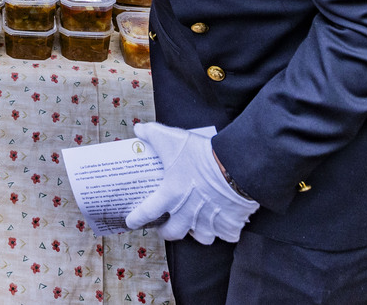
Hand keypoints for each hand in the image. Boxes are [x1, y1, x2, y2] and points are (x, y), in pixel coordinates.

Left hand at [124, 122, 259, 243]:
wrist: (235, 164)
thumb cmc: (201, 153)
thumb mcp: (171, 139)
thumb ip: (152, 133)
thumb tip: (138, 129)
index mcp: (171, 195)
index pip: (146, 213)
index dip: (136, 219)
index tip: (131, 222)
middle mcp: (187, 213)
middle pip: (173, 233)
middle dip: (167, 231)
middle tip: (166, 225)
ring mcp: (210, 221)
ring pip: (201, 238)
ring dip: (197, 233)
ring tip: (195, 225)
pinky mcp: (230, 223)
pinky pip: (227, 235)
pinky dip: (225, 231)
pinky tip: (224, 224)